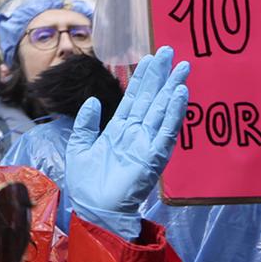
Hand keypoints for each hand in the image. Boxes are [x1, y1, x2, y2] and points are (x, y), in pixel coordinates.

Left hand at [64, 47, 190, 237]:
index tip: (150, 58)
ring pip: (162, 110)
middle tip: (171, 52)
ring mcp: (147, 143)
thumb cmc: (88, 183)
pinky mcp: (153, 156)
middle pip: (151, 98)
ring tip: (182, 68)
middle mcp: (136, 133)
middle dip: (160, 76)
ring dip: (172, 89)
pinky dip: (173, 113)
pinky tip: (179, 95)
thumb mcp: (79, 146)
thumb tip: (92, 101)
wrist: (95, 209)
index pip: (134, 98)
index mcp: (119, 130)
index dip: (142, 78)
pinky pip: (166, 131)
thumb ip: (85, 123)